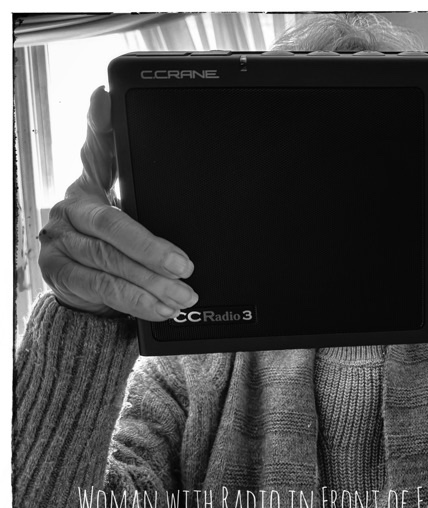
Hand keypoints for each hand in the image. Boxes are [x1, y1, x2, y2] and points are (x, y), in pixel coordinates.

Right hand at [38, 86, 197, 320]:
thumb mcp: (130, 205)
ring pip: (111, 262)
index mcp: (90, 182)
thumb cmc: (114, 238)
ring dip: (152, 282)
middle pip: (113, 225)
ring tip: (185, 294)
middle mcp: (71, 207)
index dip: (99, 124)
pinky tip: (162, 308)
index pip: (96, 148)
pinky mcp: (60, 273)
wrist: (85, 284)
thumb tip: (143, 130)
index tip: (106, 98)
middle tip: (186, 266)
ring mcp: (61, 241)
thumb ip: (139, 178)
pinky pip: (102, 288)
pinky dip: (137, 300)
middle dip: (152, 250)